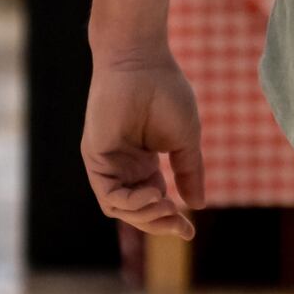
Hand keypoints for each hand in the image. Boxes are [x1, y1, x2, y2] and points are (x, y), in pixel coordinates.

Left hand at [82, 52, 204, 239]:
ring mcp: (107, 163)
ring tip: (166, 206)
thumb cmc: (165, 92)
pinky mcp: (95, 157)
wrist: (142, 62)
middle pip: (135, 211)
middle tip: (180, 225)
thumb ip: (189, 172)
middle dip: (158, 223)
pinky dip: (130, 203)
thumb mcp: (185, 141)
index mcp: (144, 163)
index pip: (153, 201)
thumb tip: (197, 205)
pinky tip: (152, 196)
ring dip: (144, 216)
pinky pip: (108, 194)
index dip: (170, 220)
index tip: (190, 232)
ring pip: (119, 208)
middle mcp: (123, 166)